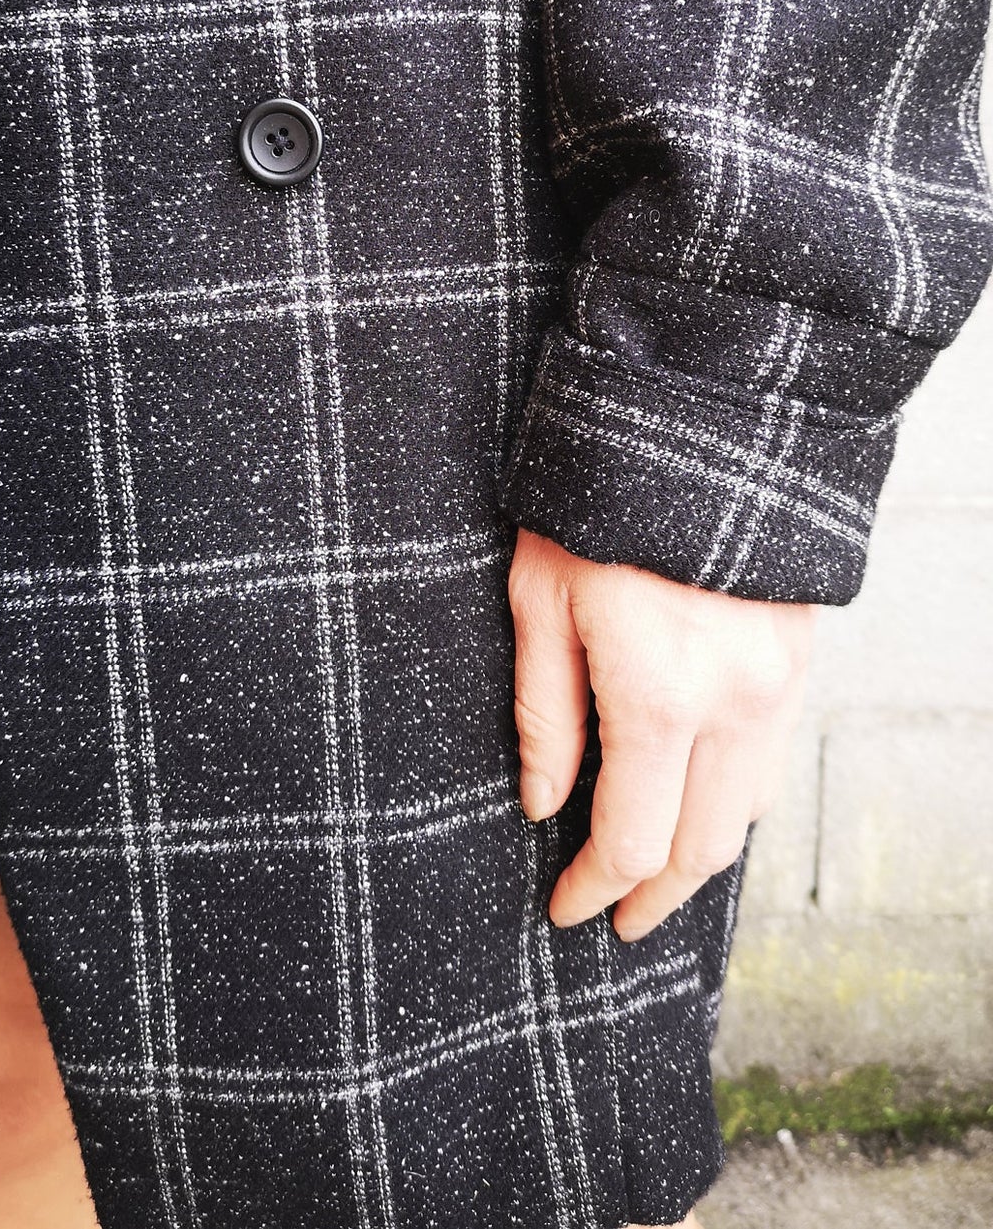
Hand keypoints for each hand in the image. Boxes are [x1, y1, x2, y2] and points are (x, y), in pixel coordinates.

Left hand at [508, 527, 814, 936]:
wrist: (693, 417)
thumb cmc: (591, 500)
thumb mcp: (539, 599)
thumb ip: (545, 715)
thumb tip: (544, 805)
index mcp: (659, 694)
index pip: (630, 840)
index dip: (593, 888)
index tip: (564, 907)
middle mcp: (734, 703)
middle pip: (701, 848)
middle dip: (653, 897)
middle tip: (614, 916)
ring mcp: (777, 681)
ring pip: (748, 813)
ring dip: (700, 857)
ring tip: (653, 875)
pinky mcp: (796, 656)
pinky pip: (772, 760)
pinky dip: (733, 801)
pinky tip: (695, 800)